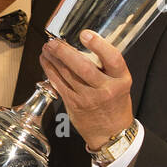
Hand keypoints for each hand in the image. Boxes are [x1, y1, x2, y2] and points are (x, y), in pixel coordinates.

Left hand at [40, 30, 133, 150]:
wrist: (111, 132)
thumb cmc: (115, 103)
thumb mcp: (121, 83)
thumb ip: (107, 66)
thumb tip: (84, 44)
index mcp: (121, 80)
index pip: (113, 59)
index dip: (99, 45)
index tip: (85, 34)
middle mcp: (105, 89)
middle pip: (83, 67)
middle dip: (65, 52)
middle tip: (54, 42)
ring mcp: (88, 98)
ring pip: (67, 74)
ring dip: (53, 59)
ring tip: (47, 48)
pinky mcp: (74, 104)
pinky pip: (59, 84)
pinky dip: (50, 71)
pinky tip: (45, 62)